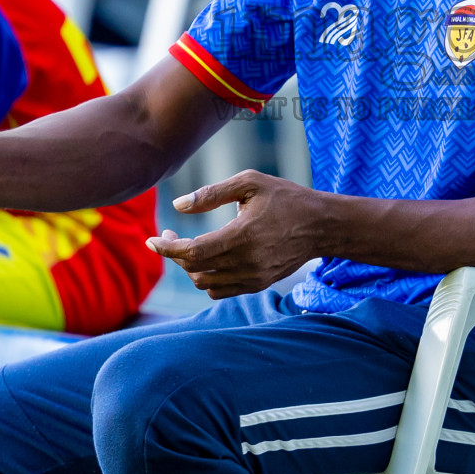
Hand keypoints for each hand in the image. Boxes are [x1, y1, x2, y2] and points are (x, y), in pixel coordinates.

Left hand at [146, 170, 324, 299]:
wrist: (322, 226)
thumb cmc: (286, 198)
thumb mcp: (250, 182)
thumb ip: (212, 193)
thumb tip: (178, 206)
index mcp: (242, 236)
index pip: (192, 251)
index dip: (167, 247)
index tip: (152, 239)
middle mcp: (247, 262)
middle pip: (194, 270)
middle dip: (175, 253)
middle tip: (169, 234)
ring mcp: (253, 277)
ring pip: (205, 284)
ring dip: (190, 268)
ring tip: (188, 246)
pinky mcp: (259, 285)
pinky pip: (221, 291)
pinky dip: (207, 279)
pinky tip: (208, 259)